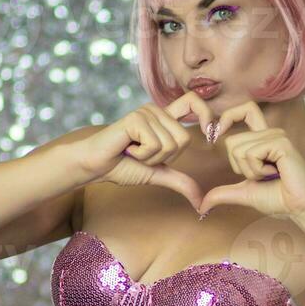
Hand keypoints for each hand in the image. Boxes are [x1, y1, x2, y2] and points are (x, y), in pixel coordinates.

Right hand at [74, 94, 214, 211]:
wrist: (97, 166)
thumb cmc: (123, 166)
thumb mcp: (159, 174)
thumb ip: (181, 182)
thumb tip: (202, 203)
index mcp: (165, 119)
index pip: (194, 102)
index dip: (205, 114)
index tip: (207, 132)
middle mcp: (157, 111)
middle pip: (184, 139)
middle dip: (165, 158)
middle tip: (143, 154)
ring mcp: (146, 112)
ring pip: (170, 145)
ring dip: (150, 158)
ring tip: (133, 151)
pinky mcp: (136, 119)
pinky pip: (155, 145)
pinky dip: (141, 155)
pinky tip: (127, 148)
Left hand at [197, 100, 304, 218]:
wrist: (300, 207)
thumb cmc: (279, 198)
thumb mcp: (244, 193)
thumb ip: (223, 194)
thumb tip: (202, 205)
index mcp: (262, 138)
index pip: (244, 110)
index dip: (228, 118)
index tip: (217, 135)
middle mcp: (270, 132)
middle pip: (231, 141)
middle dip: (239, 167)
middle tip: (261, 175)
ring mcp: (276, 136)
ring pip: (238, 149)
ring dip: (250, 171)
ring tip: (270, 175)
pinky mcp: (281, 143)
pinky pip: (251, 154)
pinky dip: (257, 170)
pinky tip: (275, 173)